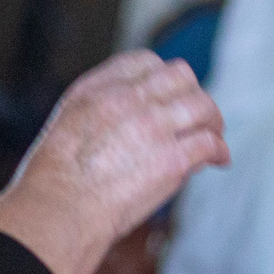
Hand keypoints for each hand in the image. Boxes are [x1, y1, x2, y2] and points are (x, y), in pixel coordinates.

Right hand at [0, 52, 227, 273]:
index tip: (171, 95)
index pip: (145, 61)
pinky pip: (210, 143)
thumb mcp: (69, 125)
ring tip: (214, 136)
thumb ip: (103, 111)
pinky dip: (219, 151)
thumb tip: (144, 112)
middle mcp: (127, 100)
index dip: (164, 78)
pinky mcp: (172, 159)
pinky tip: (219, 160)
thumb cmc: (55, 182)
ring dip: (213, 121)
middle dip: (193, 94)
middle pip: (181, 77)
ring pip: (202, 106)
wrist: (57, 212)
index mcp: (97, 90)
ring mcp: (153, 126)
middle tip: (199, 115)